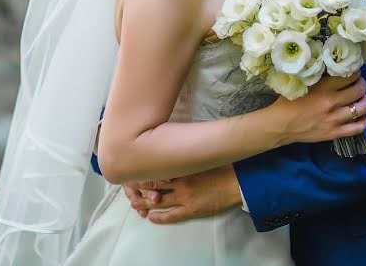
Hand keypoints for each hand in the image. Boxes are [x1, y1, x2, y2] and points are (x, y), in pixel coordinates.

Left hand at [123, 165, 241, 223]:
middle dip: (139, 188)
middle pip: (153, 186)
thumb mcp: (200, 157)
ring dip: (145, 203)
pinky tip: (151, 217)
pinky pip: (171, 215)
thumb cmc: (220, 166)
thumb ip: (185, 156)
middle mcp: (180, 183)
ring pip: (158, 202)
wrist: (237, 182)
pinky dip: (159, 217)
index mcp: (182, 168)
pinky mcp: (191, 210)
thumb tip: (172, 148)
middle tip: (129, 188)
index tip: (134, 171)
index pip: (156, 170)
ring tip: (135, 203)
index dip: (143, 173)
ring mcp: (185, 198)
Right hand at [272, 73, 365, 144]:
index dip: (356, 72)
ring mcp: (335, 119)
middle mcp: (332, 103)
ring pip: (362, 108)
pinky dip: (364, 120)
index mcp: (323, 88)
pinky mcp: (335, 133)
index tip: (354, 71)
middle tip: (359, 83)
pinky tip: (362, 115)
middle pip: (359, 90)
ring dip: (365, 101)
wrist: (280, 125)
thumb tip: (334, 69)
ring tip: (361, 99)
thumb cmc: (288, 102)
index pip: (349, 76)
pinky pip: (358, 127)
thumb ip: (318, 77)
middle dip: (362, 84)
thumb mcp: (302, 84)